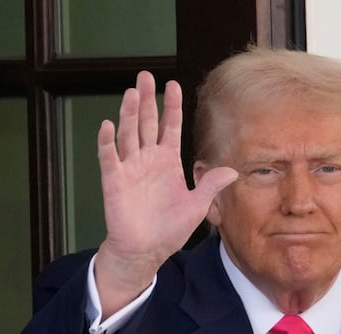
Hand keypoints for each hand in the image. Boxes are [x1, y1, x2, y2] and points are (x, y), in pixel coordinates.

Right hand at [92, 71, 237, 315]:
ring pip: (128, 134)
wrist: (146, 250)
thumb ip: (211, 185)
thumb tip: (233, 169)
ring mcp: (130, 168)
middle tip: (145, 75)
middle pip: (146, 123)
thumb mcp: (197, 206)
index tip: (173, 84)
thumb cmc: (170, 229)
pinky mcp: (114, 181)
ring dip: (129, 114)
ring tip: (132, 93)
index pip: (170, 127)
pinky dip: (107, 143)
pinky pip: (109, 158)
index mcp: (167, 162)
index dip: (171, 107)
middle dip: (146, 100)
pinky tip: (107, 125)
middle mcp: (148, 159)